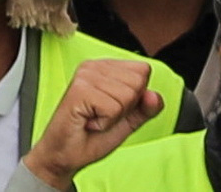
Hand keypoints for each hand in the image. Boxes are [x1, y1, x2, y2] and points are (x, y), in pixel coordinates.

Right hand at [24, 59, 166, 188]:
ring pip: (127, 95)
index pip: (143, 71)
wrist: (66, 155)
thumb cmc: (91, 136)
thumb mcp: (127, 122)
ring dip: (113, 117)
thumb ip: (145, 108)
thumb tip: (154, 95)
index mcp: (105, 67)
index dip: (135, 98)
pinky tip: (89, 121)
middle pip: (138, 82)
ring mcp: (85, 76)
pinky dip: (105, 123)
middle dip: (125, 108)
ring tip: (94, 118)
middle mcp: (94, 66)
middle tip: (102, 116)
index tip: (113, 109)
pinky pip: (113, 108)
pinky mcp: (79, 90)